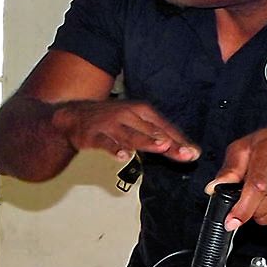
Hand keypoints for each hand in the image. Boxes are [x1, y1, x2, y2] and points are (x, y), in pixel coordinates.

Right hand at [50, 99, 198, 162]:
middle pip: (152, 132)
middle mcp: (128, 115)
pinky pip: (105, 143)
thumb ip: (156, 136)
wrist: (72, 117)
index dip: (180, 141)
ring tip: (162, 147)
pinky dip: (114, 149)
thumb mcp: (134, 123)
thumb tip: (182, 149)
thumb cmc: (109, 121)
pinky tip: (123, 156)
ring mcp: (110, 124)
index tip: (193, 153)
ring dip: (147, 141)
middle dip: (170, 144)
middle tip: (185, 154)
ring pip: (132, 135)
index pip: (165, 127)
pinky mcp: (94, 135)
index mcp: (141, 111)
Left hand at [212, 129, 266, 231]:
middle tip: (250, 194)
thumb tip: (213, 188)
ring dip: (261, 214)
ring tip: (266, 195)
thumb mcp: (245, 147)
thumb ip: (229, 168)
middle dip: (248, 208)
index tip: (231, 220)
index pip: (258, 186)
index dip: (242, 208)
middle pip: (262, 206)